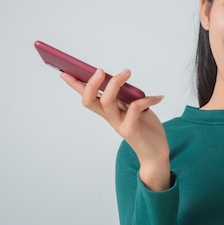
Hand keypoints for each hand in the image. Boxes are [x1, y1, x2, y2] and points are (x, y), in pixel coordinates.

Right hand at [61, 68, 170, 190]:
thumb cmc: (146, 129)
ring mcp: (119, 125)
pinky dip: (147, 99)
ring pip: (107, 102)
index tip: (64, 72)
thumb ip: (127, 97)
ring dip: (115, 84)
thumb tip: (122, 78)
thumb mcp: (135, 109)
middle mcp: (111, 118)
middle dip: (91, 84)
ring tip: (127, 72)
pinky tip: (159, 97)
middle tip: (100, 70)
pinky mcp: (131, 130)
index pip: (87, 97)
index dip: (75, 86)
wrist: (156, 154)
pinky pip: (134, 108)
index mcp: (109, 112)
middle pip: (90, 100)